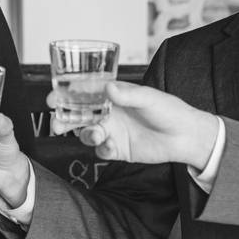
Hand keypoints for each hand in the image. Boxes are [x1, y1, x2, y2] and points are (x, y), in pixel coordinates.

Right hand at [48, 81, 218, 167]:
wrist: (186, 136)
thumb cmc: (169, 110)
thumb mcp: (150, 98)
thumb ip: (128, 95)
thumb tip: (109, 88)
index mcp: (112, 96)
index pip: (83, 94)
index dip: (65, 95)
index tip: (52, 99)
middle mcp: (108, 113)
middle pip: (77, 115)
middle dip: (64, 119)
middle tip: (57, 124)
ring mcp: (112, 131)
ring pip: (86, 133)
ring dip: (85, 134)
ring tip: (96, 135)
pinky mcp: (118, 150)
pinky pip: (101, 151)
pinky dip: (103, 149)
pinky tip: (112, 148)